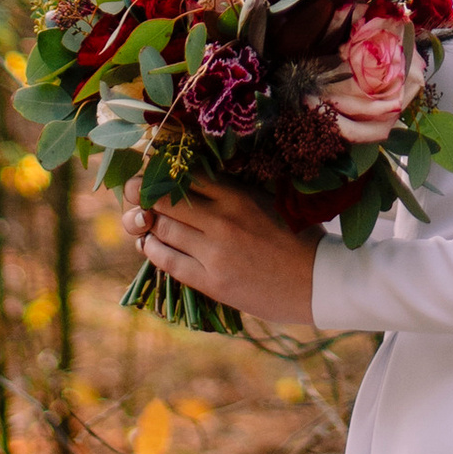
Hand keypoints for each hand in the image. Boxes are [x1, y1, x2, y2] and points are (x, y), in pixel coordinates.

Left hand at [128, 185, 317, 327]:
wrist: (317, 282)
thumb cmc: (296, 237)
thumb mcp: (267, 200)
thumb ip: (233, 190)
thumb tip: (195, 177)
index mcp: (238, 194)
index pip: (184, 174)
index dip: (160, 171)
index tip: (150, 172)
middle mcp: (222, 220)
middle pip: (164, 200)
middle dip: (143, 195)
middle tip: (135, 195)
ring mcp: (215, 253)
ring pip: (162, 229)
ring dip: (148, 224)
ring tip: (145, 221)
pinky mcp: (212, 282)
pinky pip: (167, 261)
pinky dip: (152, 250)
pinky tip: (150, 245)